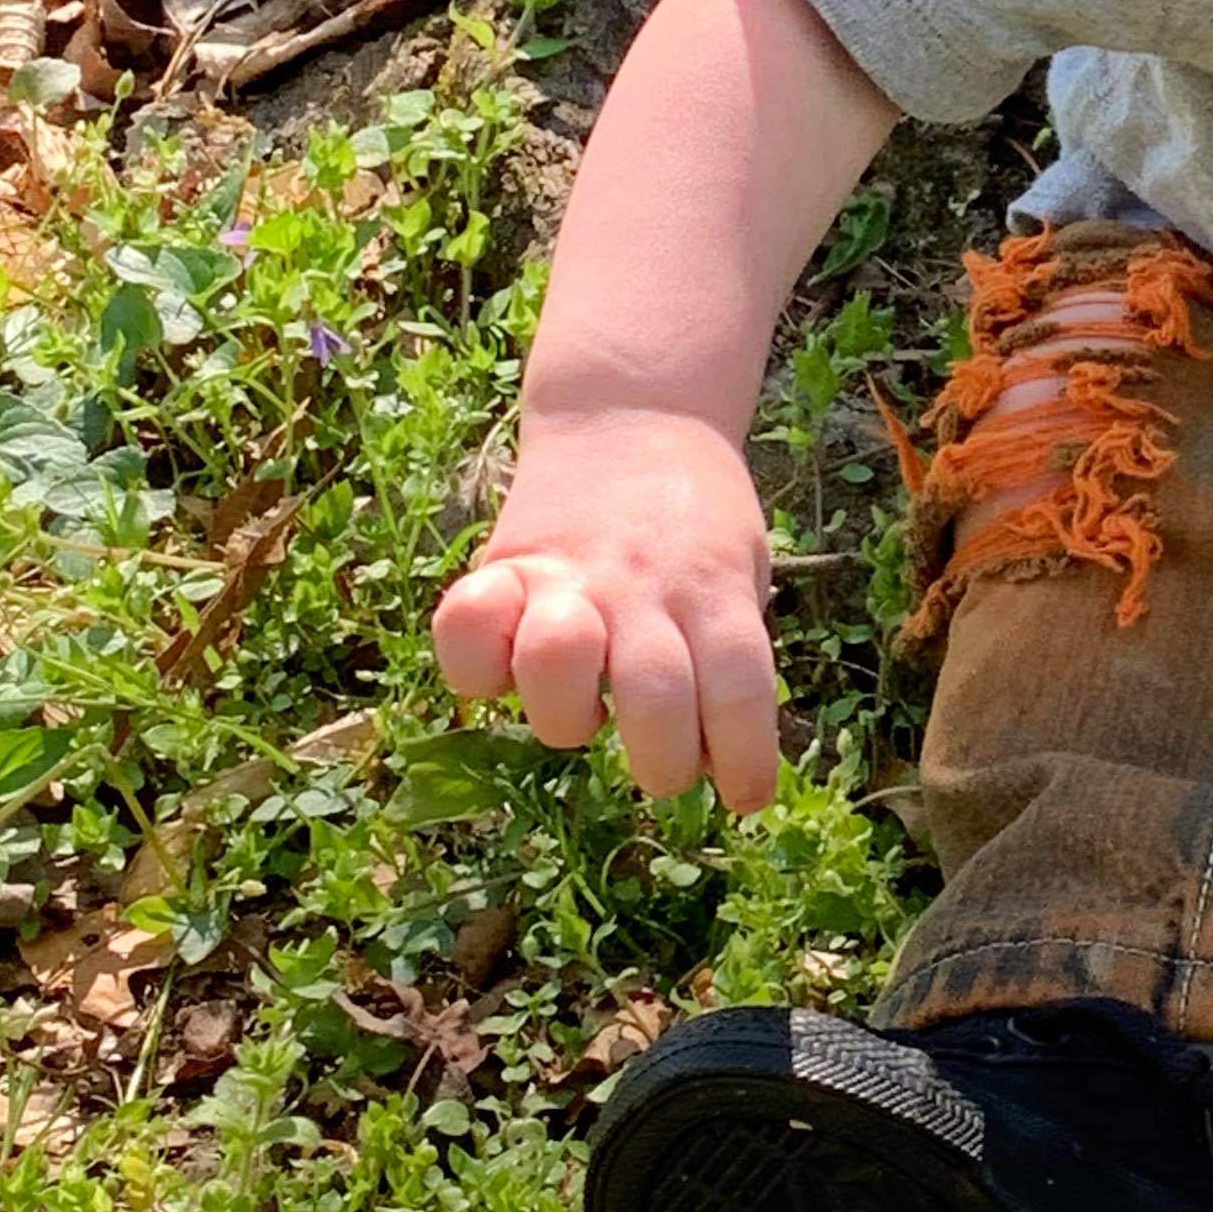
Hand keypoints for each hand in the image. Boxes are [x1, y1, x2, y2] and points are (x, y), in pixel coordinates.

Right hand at [432, 406, 780, 810]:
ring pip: (557, 661)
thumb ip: (727, 644)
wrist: (633, 412)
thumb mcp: (741, 569)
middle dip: (661, 761)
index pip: (740, 685)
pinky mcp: (503, 568)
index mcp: (714, 586)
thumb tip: (711, 752)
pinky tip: (505, 674)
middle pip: (653, 690)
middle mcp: (640, 584)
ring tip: (588, 715)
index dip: (745, 757)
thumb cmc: (694, 520)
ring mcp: (567, 575)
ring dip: (569, 717)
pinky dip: (475, 667)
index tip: (745, 799)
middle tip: (664, 770)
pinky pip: (467, 628)